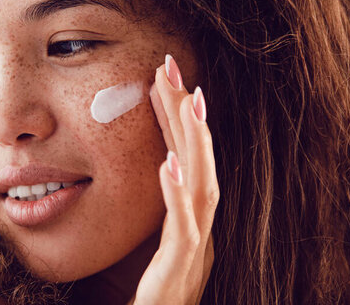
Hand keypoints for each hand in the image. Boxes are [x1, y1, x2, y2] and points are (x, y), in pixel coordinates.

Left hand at [132, 55, 218, 304]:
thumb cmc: (150, 295)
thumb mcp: (147, 244)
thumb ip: (151, 211)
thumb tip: (149, 170)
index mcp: (189, 219)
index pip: (184, 158)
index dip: (175, 118)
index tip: (163, 79)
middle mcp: (198, 229)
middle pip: (197, 161)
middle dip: (185, 113)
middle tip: (170, 67)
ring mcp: (194, 250)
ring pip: (202, 187)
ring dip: (193, 142)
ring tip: (184, 100)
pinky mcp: (179, 272)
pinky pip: (182, 231)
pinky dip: (178, 195)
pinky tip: (168, 165)